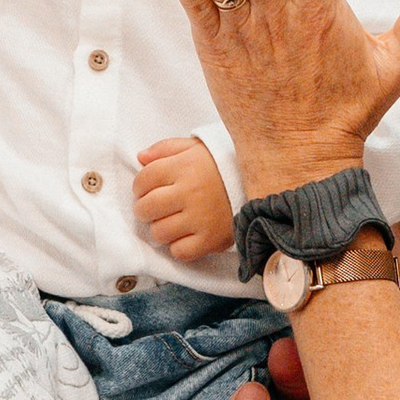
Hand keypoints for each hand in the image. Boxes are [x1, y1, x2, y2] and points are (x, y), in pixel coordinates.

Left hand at [134, 133, 232, 264]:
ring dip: (162, 228)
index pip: (143, 180)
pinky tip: (187, 235)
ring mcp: (201, 218)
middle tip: (157, 208)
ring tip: (174, 221)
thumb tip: (141, 158)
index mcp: (184, 166)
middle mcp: (190, 192)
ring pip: (160, 232)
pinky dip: (179, 247)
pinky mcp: (211, 239)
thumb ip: (165, 149)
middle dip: (145, 209)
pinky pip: (180, 252)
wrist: (259, 182)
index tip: (147, 190)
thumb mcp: (194, 148)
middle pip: (146, 208)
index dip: (139, 187)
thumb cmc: (221, 166)